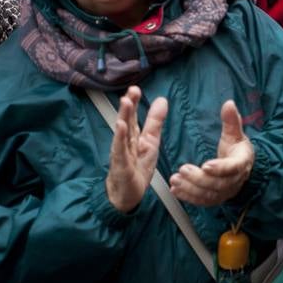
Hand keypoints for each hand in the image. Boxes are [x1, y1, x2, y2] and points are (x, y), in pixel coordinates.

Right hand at [105, 87, 168, 213]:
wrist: (128, 194)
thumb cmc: (137, 166)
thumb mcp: (150, 141)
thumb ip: (154, 121)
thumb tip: (162, 100)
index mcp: (134, 136)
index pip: (133, 116)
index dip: (134, 102)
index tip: (135, 88)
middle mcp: (125, 142)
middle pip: (126, 121)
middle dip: (128, 106)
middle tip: (131, 91)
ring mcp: (121, 153)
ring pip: (122, 133)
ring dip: (123, 117)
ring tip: (125, 102)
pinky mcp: (121, 165)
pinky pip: (119, 151)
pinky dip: (119, 139)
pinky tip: (120, 128)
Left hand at [170, 100, 254, 206]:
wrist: (243, 167)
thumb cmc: (237, 148)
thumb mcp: (236, 133)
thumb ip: (231, 120)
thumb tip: (229, 104)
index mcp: (241, 163)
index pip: (232, 168)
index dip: (219, 168)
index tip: (205, 165)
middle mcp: (235, 181)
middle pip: (218, 184)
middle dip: (199, 178)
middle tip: (182, 169)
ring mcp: (225, 192)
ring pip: (208, 194)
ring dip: (191, 188)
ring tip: (175, 179)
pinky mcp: (215, 198)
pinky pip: (202, 201)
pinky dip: (188, 197)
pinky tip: (175, 190)